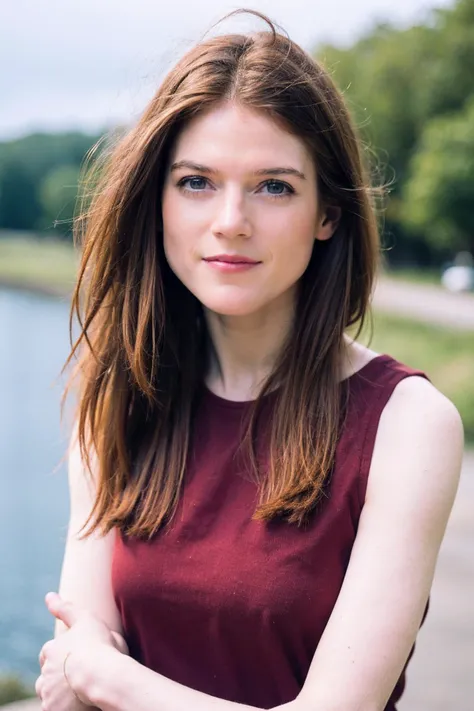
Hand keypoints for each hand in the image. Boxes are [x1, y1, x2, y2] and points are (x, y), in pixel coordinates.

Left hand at [36, 592, 127, 710]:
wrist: (101, 675)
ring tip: (78, 690)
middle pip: (46, 674)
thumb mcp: (84, 618)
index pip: (48, 652)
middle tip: (76, 674)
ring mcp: (48, 692)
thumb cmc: (97, 645)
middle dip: (57, 674)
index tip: (71, 656)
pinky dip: (63, 705)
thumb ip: (65, 608)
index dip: (59, 654)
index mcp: (51, 649)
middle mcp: (45, 671)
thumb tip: (48, 596)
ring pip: (49, 692)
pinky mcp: (52, 709)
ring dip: (58, 691)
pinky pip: (54, 707)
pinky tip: (78, 702)